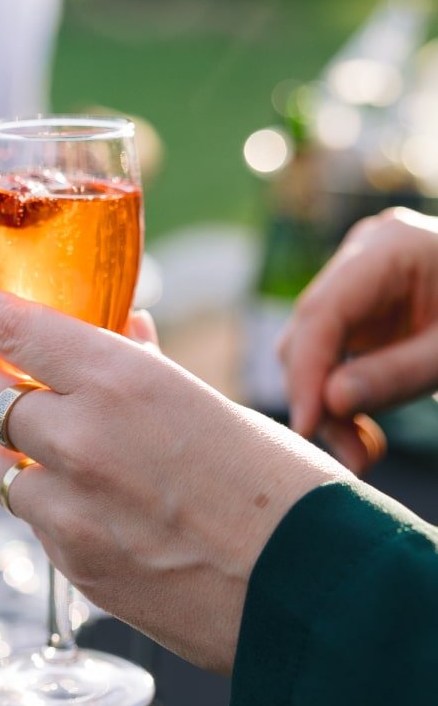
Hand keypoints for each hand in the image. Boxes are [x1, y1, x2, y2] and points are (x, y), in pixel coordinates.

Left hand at [0, 278, 345, 674]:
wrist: (314, 595)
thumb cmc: (277, 486)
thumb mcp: (208, 405)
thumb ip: (143, 366)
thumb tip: (119, 330)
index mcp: (121, 381)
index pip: (17, 329)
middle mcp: (81, 440)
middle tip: (0, 379)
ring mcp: (70, 509)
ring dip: (10, 451)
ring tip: (43, 449)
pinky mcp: (73, 565)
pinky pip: (33, 521)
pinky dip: (47, 505)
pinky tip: (88, 506)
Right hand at [279, 208, 437, 472]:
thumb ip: (398, 374)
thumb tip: (329, 403)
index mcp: (390, 248)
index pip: (323, 309)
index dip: (308, 369)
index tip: (307, 425)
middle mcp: (362, 257)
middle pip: (311, 331)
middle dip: (320, 396)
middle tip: (352, 457)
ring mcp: (358, 282)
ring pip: (312, 348)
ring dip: (328, 404)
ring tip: (363, 453)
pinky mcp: (361, 312)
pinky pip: (332, 354)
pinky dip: (343, 395)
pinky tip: (364, 434)